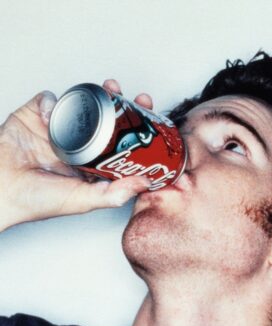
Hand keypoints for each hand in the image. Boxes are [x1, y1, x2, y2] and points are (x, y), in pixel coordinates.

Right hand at [0, 79, 153, 231]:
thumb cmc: (36, 202)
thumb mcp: (82, 201)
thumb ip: (113, 194)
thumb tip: (143, 183)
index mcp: (92, 165)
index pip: (119, 143)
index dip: (135, 131)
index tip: (150, 121)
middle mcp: (77, 146)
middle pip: (105, 119)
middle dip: (121, 105)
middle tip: (133, 97)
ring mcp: (57, 130)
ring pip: (80, 105)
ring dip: (94, 95)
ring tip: (106, 90)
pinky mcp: (35, 115)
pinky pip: (49, 100)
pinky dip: (53, 103)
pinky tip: (52, 116)